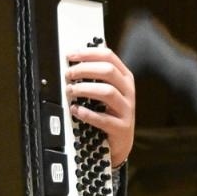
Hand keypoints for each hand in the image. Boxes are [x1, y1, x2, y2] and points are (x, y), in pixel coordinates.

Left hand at [66, 45, 135, 166]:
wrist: (120, 142)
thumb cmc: (110, 113)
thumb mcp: (108, 91)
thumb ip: (96, 76)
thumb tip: (75, 61)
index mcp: (124, 78)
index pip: (109, 56)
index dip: (88, 53)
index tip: (71, 55)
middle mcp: (128, 91)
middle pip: (108, 71)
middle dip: (85, 70)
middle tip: (69, 74)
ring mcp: (126, 109)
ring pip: (107, 92)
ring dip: (85, 89)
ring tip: (70, 91)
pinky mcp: (121, 127)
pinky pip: (103, 119)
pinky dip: (86, 113)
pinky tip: (76, 110)